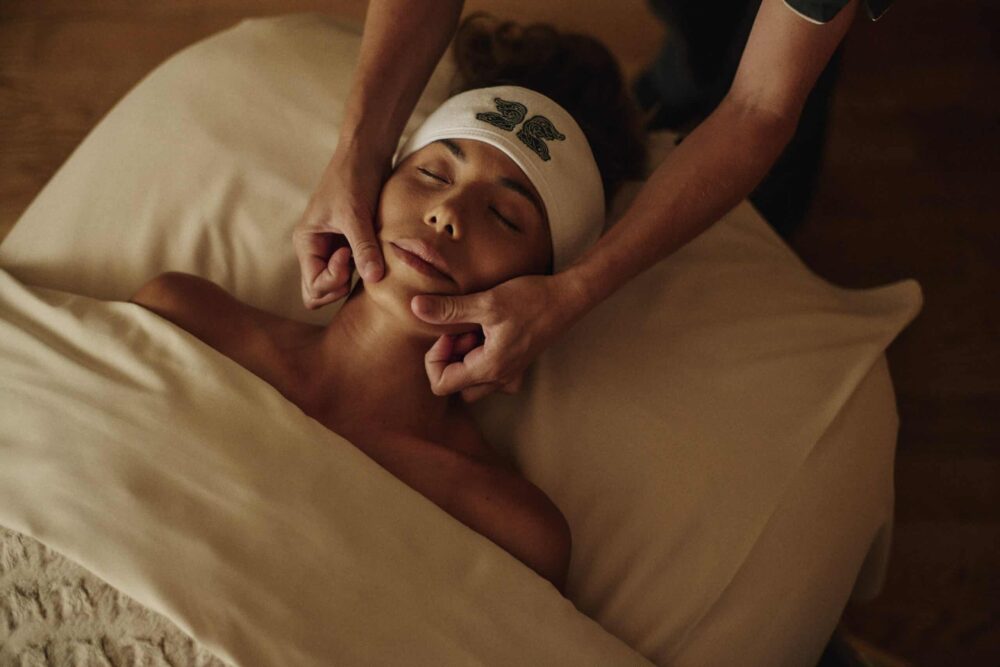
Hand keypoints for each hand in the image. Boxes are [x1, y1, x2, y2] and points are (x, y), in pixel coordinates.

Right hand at [292, 144, 388, 309]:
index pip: (313, 287)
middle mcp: (316, 249)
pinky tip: (376, 254)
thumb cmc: (353, 178)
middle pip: (319, 293)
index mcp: (307, 243)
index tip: (348, 253)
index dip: (334, 279)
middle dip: (339, 287)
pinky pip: (352, 272)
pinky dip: (363, 269)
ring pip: (336, 285)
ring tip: (369, 254)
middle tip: (359, 262)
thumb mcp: (356, 214)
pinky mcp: (350, 245)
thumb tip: (373, 278)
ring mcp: (332, 249)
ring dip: (353, 279)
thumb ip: (364, 247)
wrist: (366, 154)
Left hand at [416, 273, 582, 402]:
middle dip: (450, 358)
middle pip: (455, 385)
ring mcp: (510, 373)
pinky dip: (482, 357)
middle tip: (462, 330)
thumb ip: (449, 310)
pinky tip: (489, 335)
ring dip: (465, 357)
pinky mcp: (517, 364)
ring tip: (476, 330)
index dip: (435, 357)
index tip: (448, 331)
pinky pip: (491, 374)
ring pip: (472, 381)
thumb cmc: (532, 299)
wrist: (568, 297)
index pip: (441, 384)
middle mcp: (499, 378)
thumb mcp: (486, 302)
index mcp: (489, 368)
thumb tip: (415, 308)